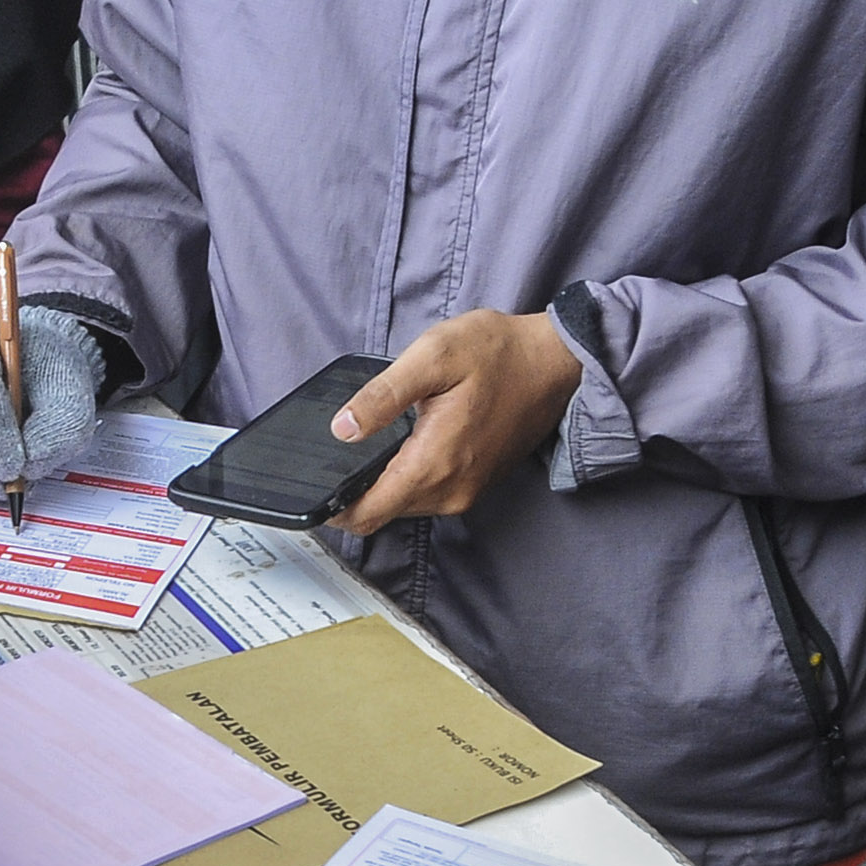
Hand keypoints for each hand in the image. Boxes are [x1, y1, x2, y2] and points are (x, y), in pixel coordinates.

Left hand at [327, 309, 582, 533]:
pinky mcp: (476, 484)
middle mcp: (451, 490)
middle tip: (335, 454)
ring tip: (370, 444)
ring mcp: (466, 491)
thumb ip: (383, 396)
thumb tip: (342, 429)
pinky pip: (427, 495)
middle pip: (382, 512)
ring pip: (404, 505)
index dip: (333, 508)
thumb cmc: (498, 352)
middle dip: (353, 492)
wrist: (555, 361)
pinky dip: (407, 479)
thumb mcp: (433, 357)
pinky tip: (403, 444)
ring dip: (382, 484)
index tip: (311, 488)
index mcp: (434, 463)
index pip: (367, 513)